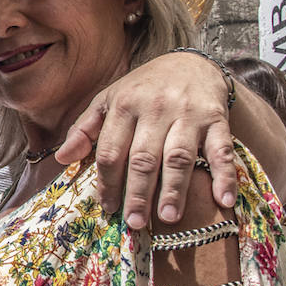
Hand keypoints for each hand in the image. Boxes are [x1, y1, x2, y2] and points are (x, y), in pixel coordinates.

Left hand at [56, 51, 236, 227]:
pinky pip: (221, 150)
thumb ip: (84, 130)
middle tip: (134, 222)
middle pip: (143, 158)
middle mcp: (155, 108)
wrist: (190, 63)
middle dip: (137, 193)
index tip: (108, 207)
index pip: (111, 150)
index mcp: (123, 105)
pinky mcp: (216, 118)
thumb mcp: (108, 101)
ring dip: (173, 189)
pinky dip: (224, 176)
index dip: (107, 181)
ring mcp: (187, 114)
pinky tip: (223, 201)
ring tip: (167, 218)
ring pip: (178, 156)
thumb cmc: (143, 89)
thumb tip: (61, 159)